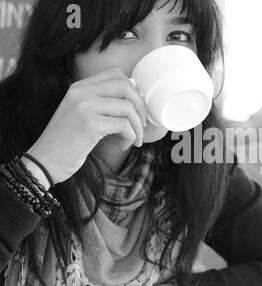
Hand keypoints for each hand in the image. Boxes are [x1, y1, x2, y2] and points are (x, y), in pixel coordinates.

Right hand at [26, 67, 147, 183]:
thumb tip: (134, 97)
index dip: (133, 90)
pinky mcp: (90, 125)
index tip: (135, 108)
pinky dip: (131, 137)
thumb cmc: (66, 142)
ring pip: (128, 107)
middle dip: (141, 106)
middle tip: (142, 124)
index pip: (116, 74)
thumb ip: (100, 102)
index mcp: (79, 87)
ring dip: (138, 127)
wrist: (44, 162)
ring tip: (134, 139)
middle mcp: (81, 93)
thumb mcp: (80, 114)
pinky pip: (124, 125)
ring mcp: (85, 107)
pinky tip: (123, 145)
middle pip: (126, 86)